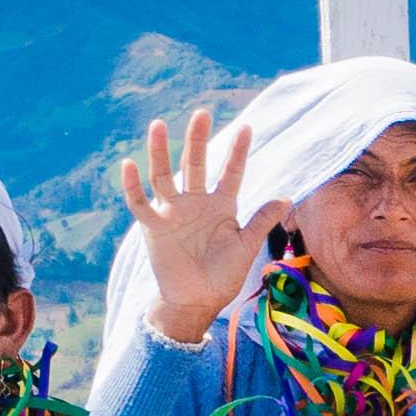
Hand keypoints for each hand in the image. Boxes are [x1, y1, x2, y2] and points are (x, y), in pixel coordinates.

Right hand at [118, 106, 258, 343]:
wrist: (196, 302)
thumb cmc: (223, 275)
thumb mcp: (245, 247)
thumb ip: (261, 221)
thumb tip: (287, 197)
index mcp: (221, 206)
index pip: (230, 173)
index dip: (238, 152)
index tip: (247, 128)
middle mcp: (195, 203)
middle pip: (195, 165)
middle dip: (198, 140)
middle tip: (202, 113)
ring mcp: (173, 212)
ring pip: (164, 176)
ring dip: (161, 152)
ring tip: (159, 125)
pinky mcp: (154, 227)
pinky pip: (140, 204)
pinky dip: (132, 186)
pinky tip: (128, 165)